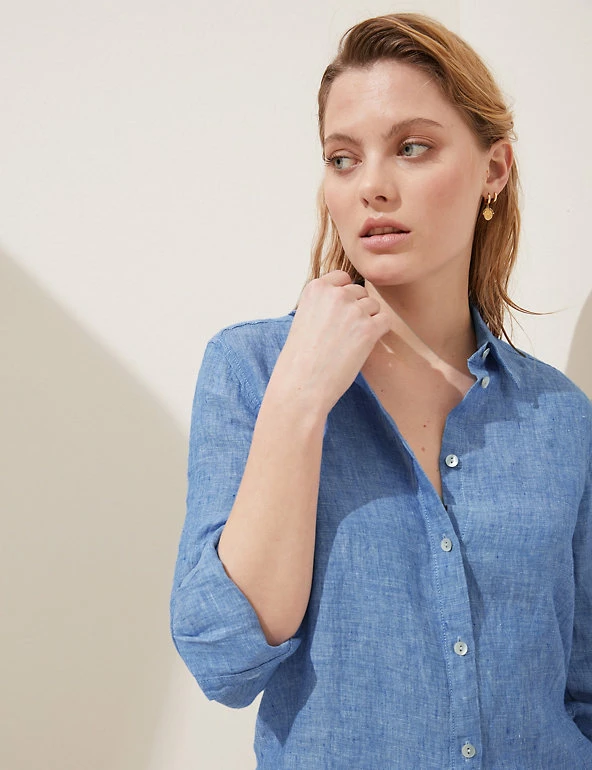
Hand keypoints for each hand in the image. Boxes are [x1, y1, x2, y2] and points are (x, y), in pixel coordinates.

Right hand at [271, 271, 390, 414]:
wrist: (302, 385)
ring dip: (368, 321)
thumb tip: (346, 301)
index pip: (342, 278)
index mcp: (316, 288)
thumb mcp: (303, 318)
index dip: (344, 296)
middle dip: (356, 309)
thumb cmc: (299, 359)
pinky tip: (364, 346)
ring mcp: (354, 310)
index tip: (338, 313)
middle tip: (344, 333)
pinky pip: (385, 321)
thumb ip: (323, 304)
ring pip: (374, 306)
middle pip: (360, 292)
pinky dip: (379, 332)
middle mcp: (336, 294)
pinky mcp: (368, 329)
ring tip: (350, 342)